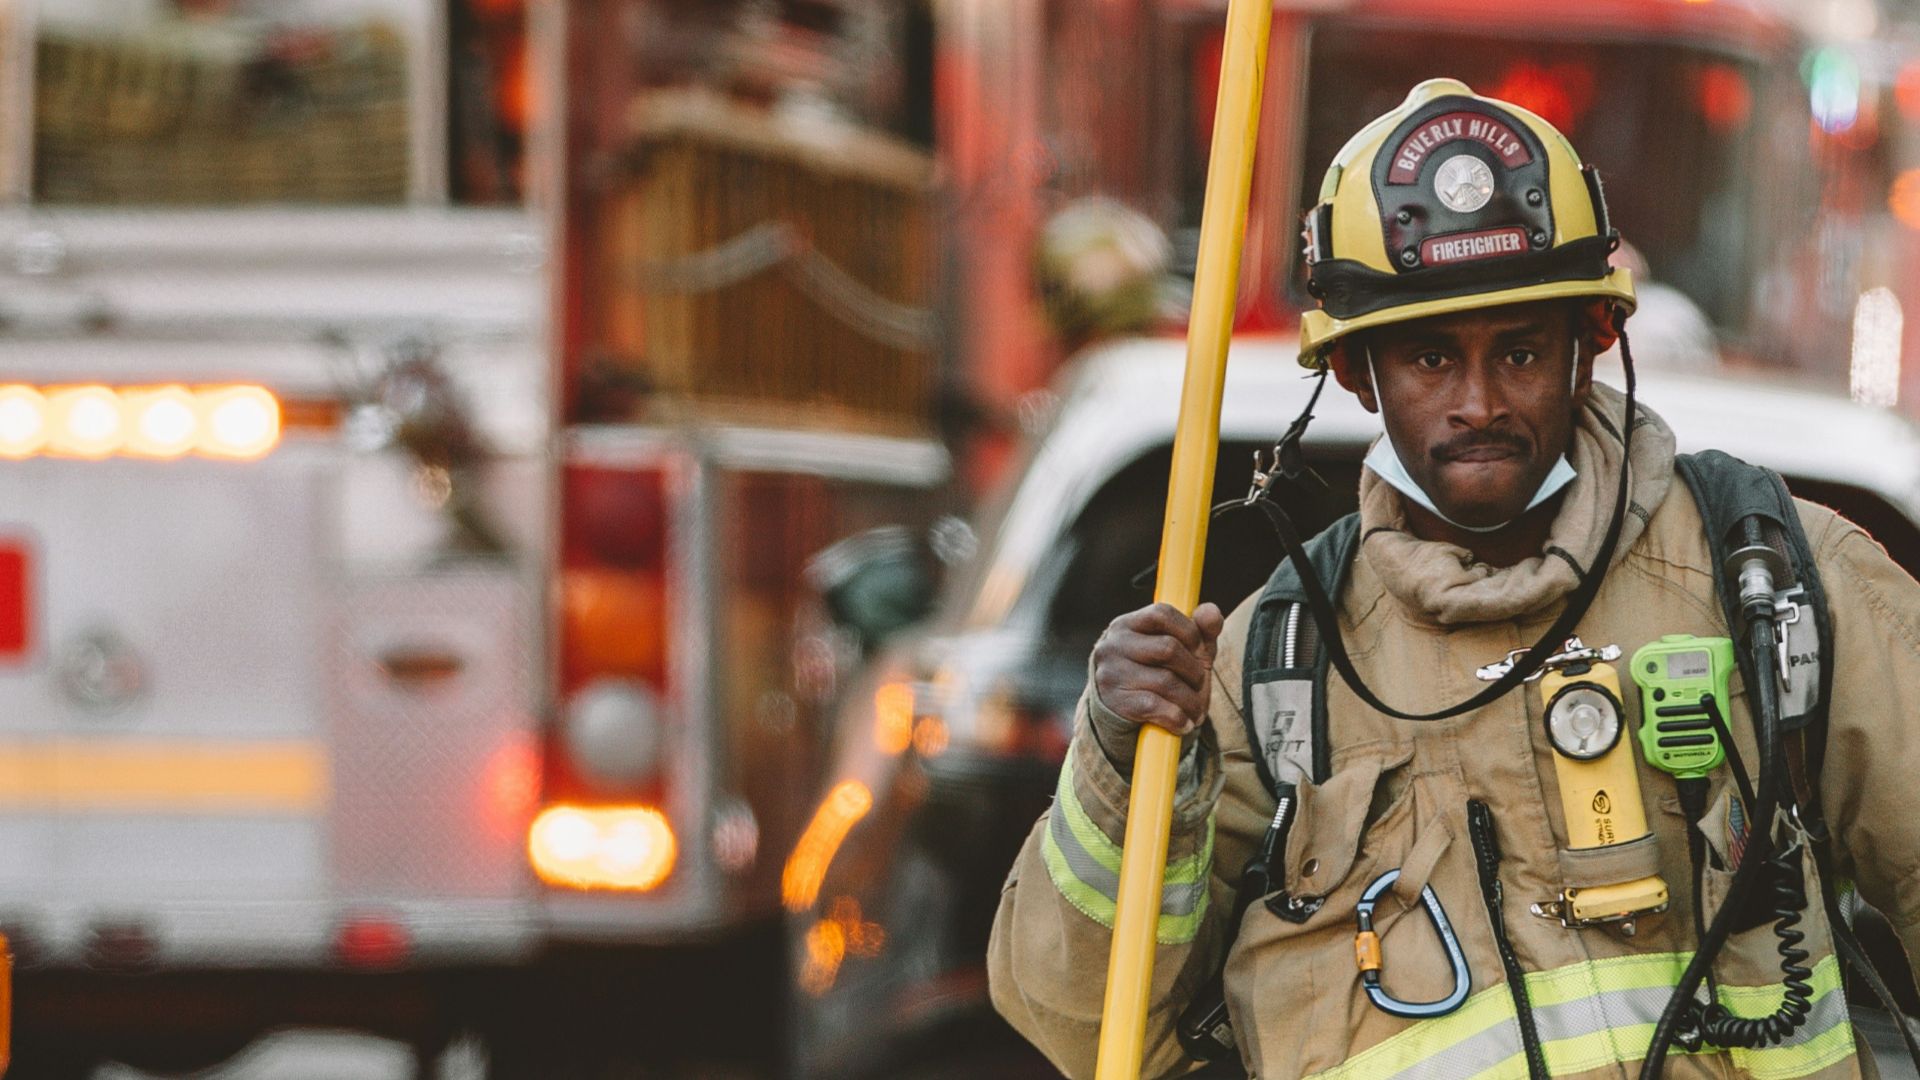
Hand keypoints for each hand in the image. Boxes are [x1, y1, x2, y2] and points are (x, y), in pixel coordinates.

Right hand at [1091, 602, 1224, 749]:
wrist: (1122, 713)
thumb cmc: (1156, 673)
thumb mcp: (1182, 650)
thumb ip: (1201, 630)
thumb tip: (1210, 610)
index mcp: (1127, 624)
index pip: (1162, 613)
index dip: (1189, 631)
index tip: (1199, 650)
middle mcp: (1113, 645)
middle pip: (1168, 648)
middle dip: (1194, 670)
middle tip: (1199, 684)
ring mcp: (1111, 673)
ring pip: (1165, 681)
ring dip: (1191, 700)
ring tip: (1196, 709)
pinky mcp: (1115, 702)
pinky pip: (1156, 707)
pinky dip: (1178, 718)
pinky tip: (1184, 723)